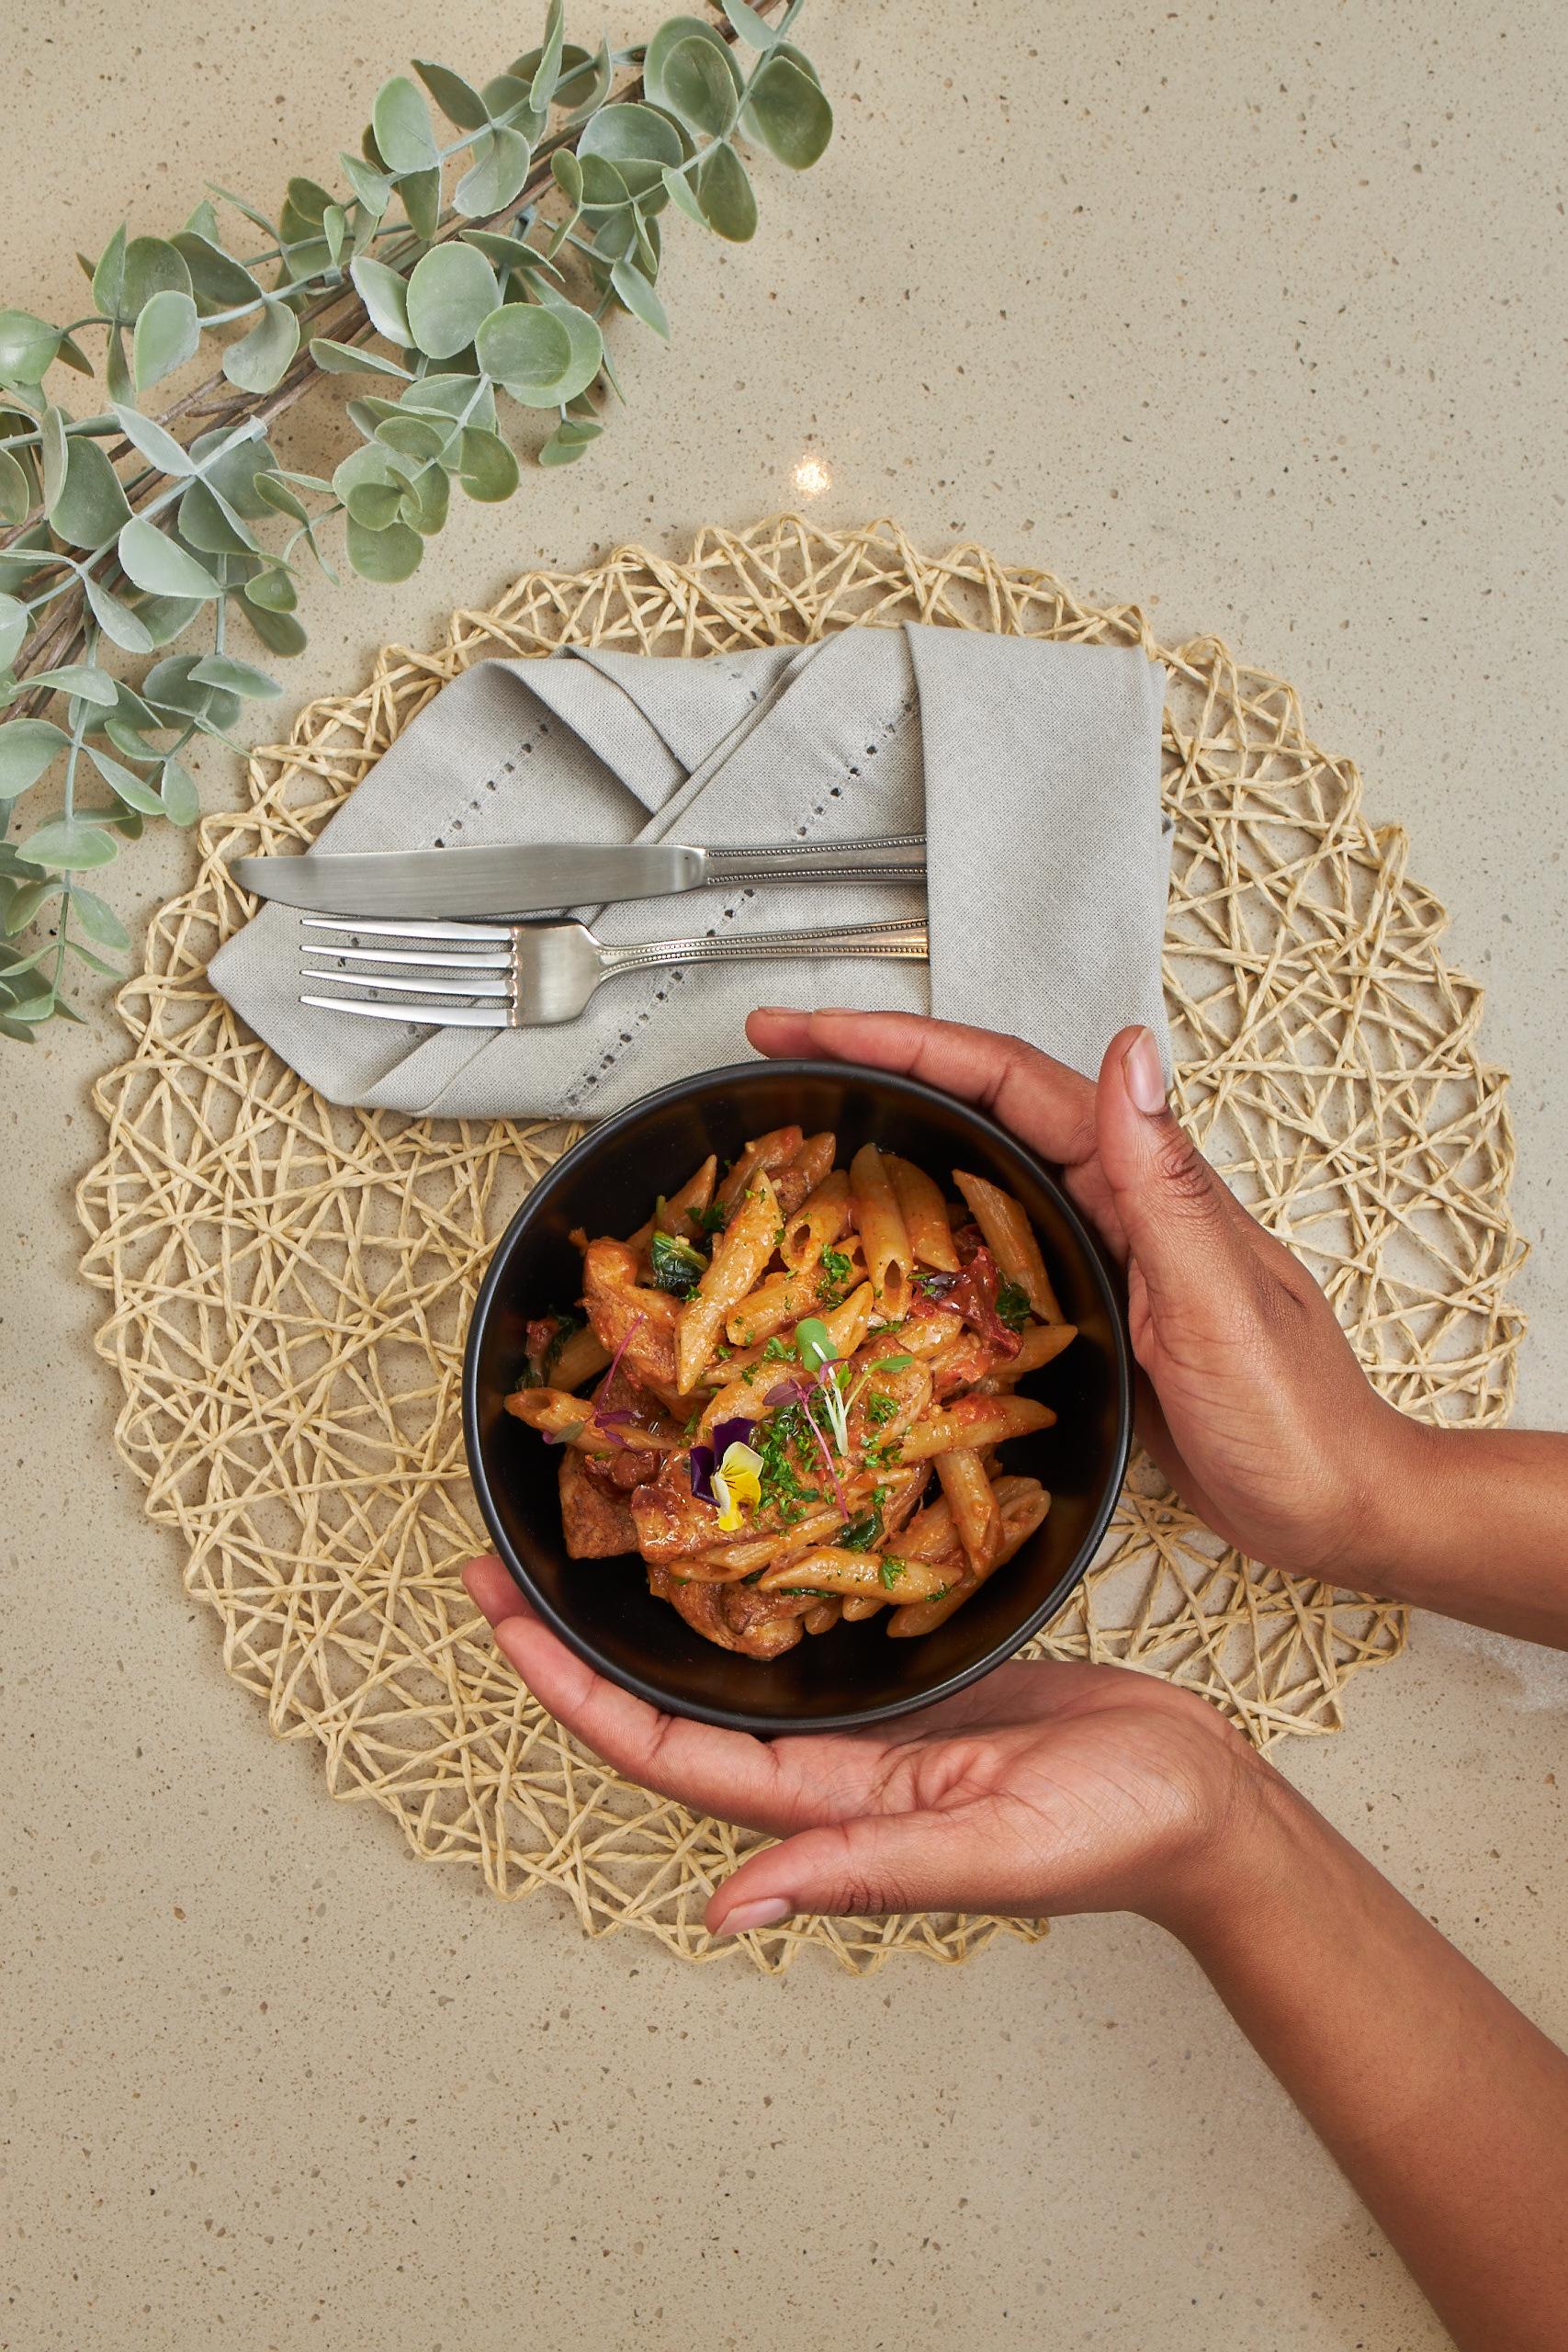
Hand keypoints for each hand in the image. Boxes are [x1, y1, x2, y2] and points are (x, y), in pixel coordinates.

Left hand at [464, 1557, 1267, 1934]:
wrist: (1203, 1797)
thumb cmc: (1115, 1833)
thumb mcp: (990, 1851)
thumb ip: (865, 1869)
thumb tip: (731, 1906)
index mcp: (825, 1808)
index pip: (663, 1751)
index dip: (572, 1691)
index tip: (501, 1618)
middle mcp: (824, 1764)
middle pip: (667, 1703)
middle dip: (575, 1640)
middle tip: (502, 1557)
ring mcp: (864, 1718)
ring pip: (726, 1659)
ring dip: (651, 1607)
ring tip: (593, 1530)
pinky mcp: (913, 1672)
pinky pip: (806, 1624)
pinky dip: (749, 1581)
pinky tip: (729, 1530)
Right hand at [746, 1007, 1410, 1581]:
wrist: (1333, 1509)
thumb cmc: (1293, 1415)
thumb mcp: (1219, 1300)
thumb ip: (1169, 1185)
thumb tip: (1130, 1054)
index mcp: (1142, 1180)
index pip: (1004, 1081)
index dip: (902, 1042)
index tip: (812, 1026)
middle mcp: (1115, 1202)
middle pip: (975, 1107)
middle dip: (873, 1070)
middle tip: (777, 1058)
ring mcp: (1094, 1255)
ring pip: (972, 1172)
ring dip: (887, 1142)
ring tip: (800, 1135)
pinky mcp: (1081, 1315)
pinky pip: (984, 1252)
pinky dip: (921, 1234)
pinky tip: (875, 1255)